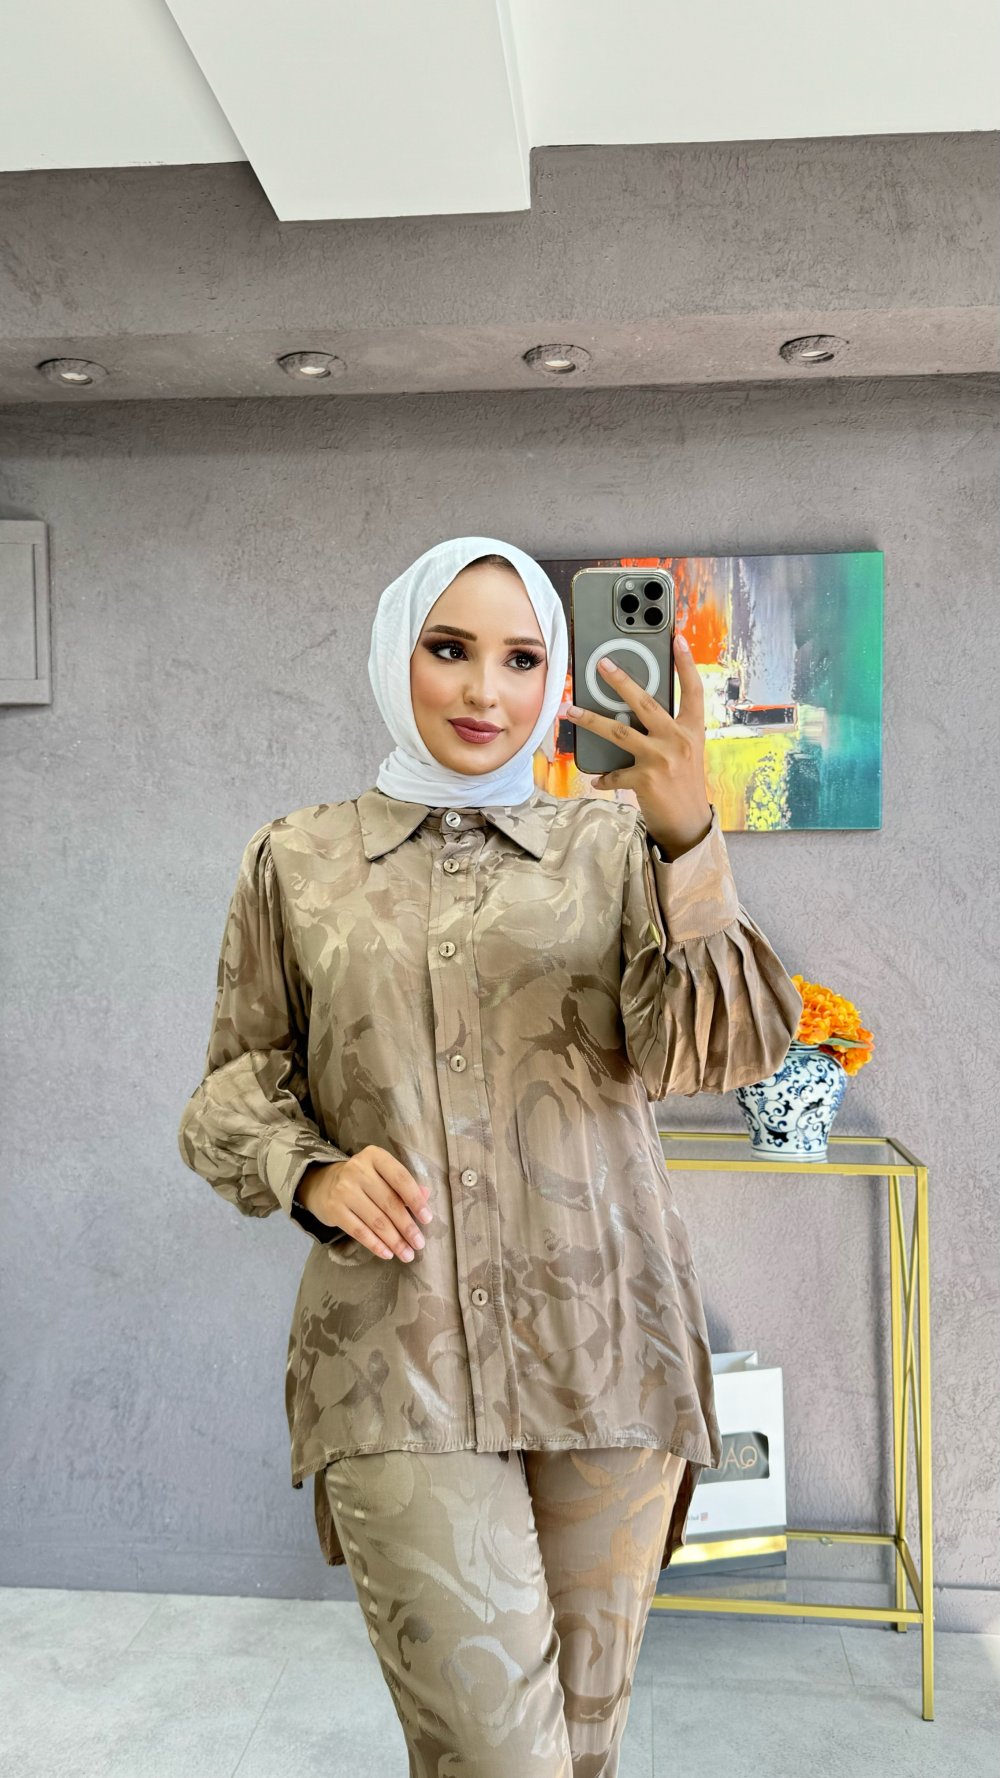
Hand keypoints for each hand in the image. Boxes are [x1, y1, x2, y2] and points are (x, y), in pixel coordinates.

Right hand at [295, 1146, 432, 1261]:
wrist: (323, 1184)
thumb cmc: (362, 1180)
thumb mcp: (382, 1173)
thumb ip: (403, 1184)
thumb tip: (426, 1194)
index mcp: (375, 1156)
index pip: (400, 1178)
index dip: (416, 1200)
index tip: (427, 1219)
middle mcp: (358, 1170)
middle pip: (389, 1202)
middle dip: (407, 1226)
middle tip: (419, 1244)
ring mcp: (344, 1190)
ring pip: (376, 1220)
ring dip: (394, 1240)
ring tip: (407, 1254)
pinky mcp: (334, 1210)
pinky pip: (359, 1231)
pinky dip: (375, 1245)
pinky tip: (387, 1253)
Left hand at [562, 634, 712, 858]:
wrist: (689, 823)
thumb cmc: (684, 785)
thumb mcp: (685, 753)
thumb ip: (668, 731)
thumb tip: (634, 714)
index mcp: (693, 730)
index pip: (693, 690)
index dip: (686, 663)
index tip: (678, 638)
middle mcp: (679, 739)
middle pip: (645, 701)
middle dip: (620, 680)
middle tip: (601, 664)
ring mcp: (662, 758)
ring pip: (618, 730)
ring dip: (589, 720)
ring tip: (569, 710)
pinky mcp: (646, 778)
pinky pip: (614, 772)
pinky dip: (604, 776)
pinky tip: (600, 779)